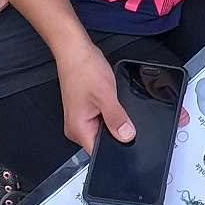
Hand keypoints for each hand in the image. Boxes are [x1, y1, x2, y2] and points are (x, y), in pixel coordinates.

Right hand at [54, 38, 132, 155]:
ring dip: (113, 119)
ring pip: (103, 129)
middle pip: (103, 142)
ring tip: (111, 101)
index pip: (99, 153)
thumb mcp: (106, 95)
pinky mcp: (85, 110)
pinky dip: (109, 112)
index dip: (116, 150)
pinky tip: (110, 99)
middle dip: (116, 131)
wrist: (75, 51)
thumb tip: (127, 136)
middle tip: (121, 113)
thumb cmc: (84, 69)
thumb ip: (117, 119)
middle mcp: (76, 127)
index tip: (128, 141)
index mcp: (78, 129)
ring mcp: (80, 119)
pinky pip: (101, 119)